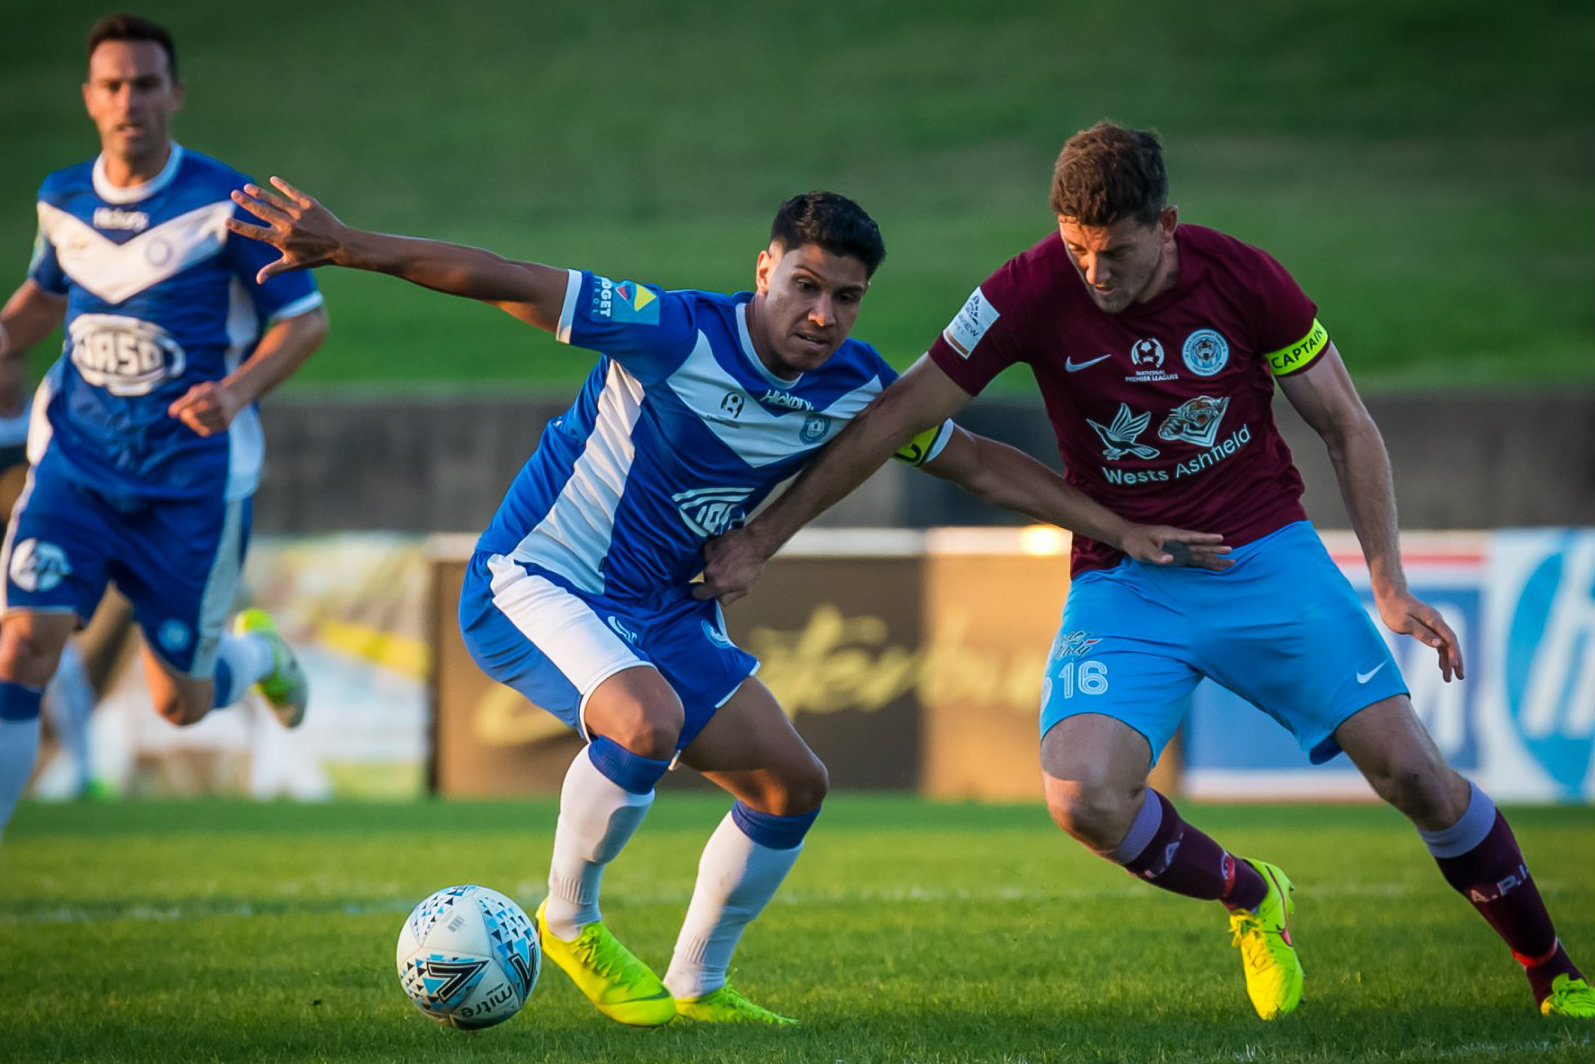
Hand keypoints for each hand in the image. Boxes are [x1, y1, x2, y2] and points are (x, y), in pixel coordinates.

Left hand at [168, 379, 243, 435]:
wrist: (235, 396)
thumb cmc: (211, 393)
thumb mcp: (198, 391)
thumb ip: (183, 401)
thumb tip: (171, 414)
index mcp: (210, 391)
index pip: (190, 401)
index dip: (179, 409)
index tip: (173, 413)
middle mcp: (218, 403)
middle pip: (192, 415)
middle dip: (185, 416)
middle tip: (185, 415)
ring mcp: (223, 415)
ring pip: (198, 425)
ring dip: (191, 423)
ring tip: (193, 418)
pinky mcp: (225, 425)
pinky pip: (205, 431)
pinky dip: (199, 428)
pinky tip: (201, 422)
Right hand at [226, 177, 344, 282]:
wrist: (340, 245)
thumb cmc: (315, 256)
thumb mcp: (293, 264)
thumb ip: (274, 269)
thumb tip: (258, 280)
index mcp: (282, 240)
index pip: (256, 233)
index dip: (240, 227)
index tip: (227, 221)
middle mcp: (288, 226)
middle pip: (262, 212)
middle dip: (246, 203)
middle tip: (234, 193)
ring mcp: (299, 214)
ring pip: (274, 201)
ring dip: (260, 193)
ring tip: (247, 187)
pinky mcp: (309, 204)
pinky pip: (293, 192)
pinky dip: (282, 186)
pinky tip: (272, 180)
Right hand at [693, 528, 770, 604]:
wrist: (755, 542)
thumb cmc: (753, 566)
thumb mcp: (745, 589)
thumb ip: (728, 598)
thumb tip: (717, 599)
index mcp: (717, 584)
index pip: (698, 594)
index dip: (702, 593)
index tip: (707, 590)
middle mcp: (710, 571)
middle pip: (706, 578)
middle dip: (714, 577)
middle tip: (728, 571)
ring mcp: (708, 557)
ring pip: (707, 564)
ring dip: (715, 564)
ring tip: (729, 559)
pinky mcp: (709, 545)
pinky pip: (708, 552)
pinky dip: (715, 553)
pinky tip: (726, 551)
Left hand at [1121, 525, 1231, 570]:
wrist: (1130, 539)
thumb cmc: (1136, 542)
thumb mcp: (1143, 550)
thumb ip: (1156, 555)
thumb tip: (1170, 560)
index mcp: (1172, 536)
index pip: (1192, 537)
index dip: (1206, 538)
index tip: (1220, 538)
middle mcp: (1180, 542)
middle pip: (1201, 545)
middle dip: (1215, 548)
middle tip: (1231, 550)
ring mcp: (1181, 549)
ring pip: (1201, 553)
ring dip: (1215, 557)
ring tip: (1231, 562)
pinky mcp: (1180, 556)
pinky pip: (1196, 560)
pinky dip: (1207, 563)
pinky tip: (1217, 567)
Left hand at [1376, 589, 1464, 681]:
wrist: (1390, 594)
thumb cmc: (1394, 609)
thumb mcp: (1405, 623)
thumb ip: (1422, 633)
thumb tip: (1439, 644)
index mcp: (1434, 620)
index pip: (1449, 639)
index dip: (1454, 653)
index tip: (1455, 666)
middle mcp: (1437, 622)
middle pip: (1451, 643)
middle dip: (1456, 661)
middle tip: (1460, 677)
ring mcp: (1434, 624)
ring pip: (1446, 645)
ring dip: (1449, 661)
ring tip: (1449, 678)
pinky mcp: (1428, 626)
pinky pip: (1439, 642)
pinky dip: (1442, 654)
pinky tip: (1442, 666)